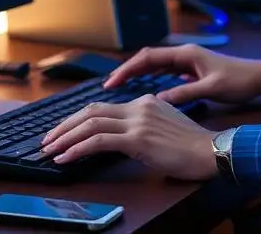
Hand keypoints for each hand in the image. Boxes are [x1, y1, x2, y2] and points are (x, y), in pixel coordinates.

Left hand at [39, 94, 217, 179]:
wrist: (212, 152)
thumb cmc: (193, 146)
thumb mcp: (164, 128)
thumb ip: (143, 127)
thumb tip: (121, 138)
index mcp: (145, 102)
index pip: (102, 107)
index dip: (78, 119)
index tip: (64, 132)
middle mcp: (139, 106)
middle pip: (90, 111)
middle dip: (64, 126)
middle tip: (48, 140)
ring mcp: (138, 121)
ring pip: (90, 124)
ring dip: (65, 137)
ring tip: (50, 150)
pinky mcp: (138, 139)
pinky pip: (98, 141)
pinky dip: (77, 149)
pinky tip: (65, 157)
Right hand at [104, 44, 260, 104]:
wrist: (260, 77)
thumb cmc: (239, 81)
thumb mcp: (210, 90)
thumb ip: (183, 94)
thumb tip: (156, 100)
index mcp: (186, 53)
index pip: (148, 58)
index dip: (127, 69)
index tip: (111, 82)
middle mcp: (185, 53)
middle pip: (148, 59)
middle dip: (128, 71)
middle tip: (109, 86)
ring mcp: (189, 60)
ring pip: (156, 65)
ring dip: (139, 74)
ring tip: (121, 88)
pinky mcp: (193, 69)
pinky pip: (167, 71)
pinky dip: (153, 78)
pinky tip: (146, 89)